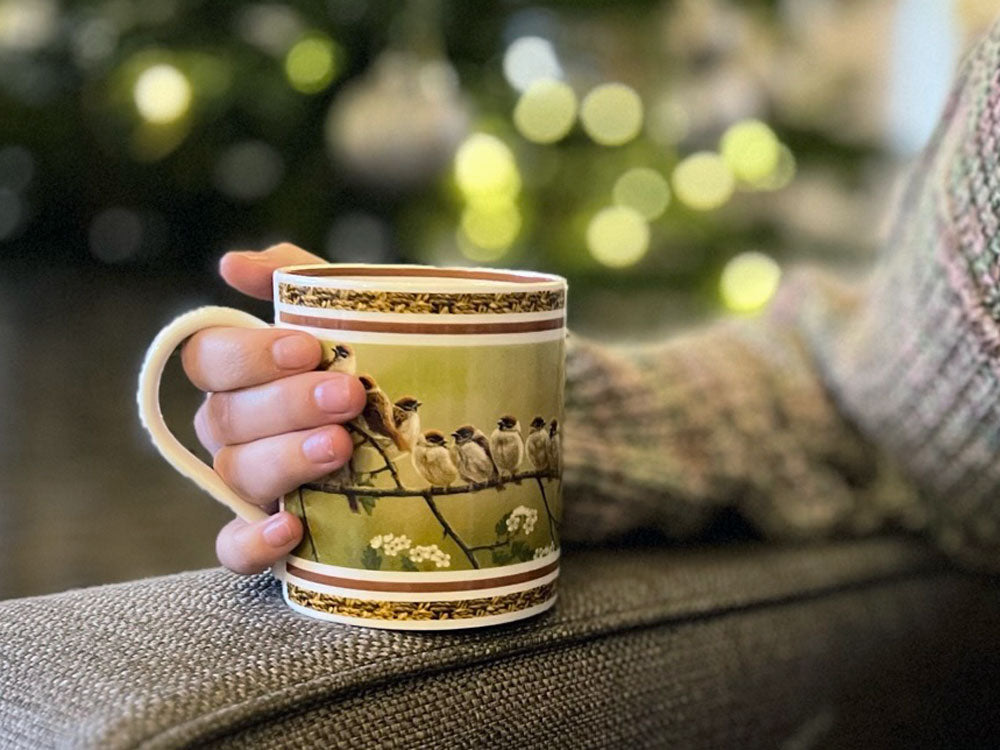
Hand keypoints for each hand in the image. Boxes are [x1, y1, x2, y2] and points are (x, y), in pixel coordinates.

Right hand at [181, 243, 365, 573]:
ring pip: (235, 475)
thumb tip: (230, 263)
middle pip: (226, 418)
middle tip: (348, 396)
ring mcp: (252, 484)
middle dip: (286, 404)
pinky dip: (254, 543)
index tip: (308, 347)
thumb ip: (297, 282)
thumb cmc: (383, 365)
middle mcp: (236, 430)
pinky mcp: (269, 535)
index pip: (208, 360)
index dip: (248, 355)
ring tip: (342, 447)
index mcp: (244, 376)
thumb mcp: (352, 313)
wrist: (438, 432)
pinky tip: (294, 527)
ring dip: (286, 458)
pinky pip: (235, 549)